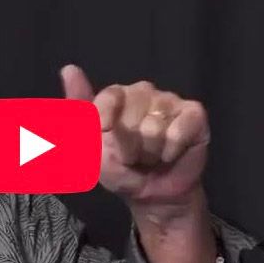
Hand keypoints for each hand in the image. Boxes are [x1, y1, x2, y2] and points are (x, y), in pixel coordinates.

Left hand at [60, 64, 209, 218]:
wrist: (153, 194)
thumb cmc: (120, 168)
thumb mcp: (89, 146)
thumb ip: (78, 110)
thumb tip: (68, 68)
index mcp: (117, 95)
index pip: (109, 97)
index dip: (106, 123)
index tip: (107, 139)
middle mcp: (144, 92)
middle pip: (131, 117)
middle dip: (129, 146)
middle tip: (134, 156)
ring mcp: (170, 101)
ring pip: (153, 128)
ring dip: (149, 153)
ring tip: (152, 157)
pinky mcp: (195, 114)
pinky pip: (178, 132)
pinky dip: (170, 151)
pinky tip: (171, 154)